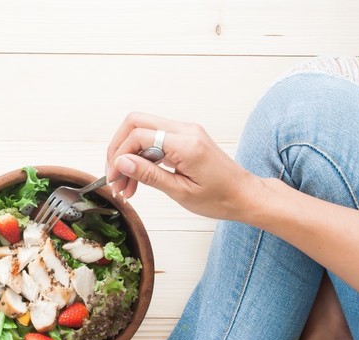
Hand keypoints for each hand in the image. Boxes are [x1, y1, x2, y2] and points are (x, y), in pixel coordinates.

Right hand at [106, 112, 261, 220]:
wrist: (244, 195)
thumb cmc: (220, 198)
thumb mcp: (180, 192)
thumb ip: (149, 175)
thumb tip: (121, 162)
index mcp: (186, 144)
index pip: (139, 135)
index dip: (120, 155)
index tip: (113, 177)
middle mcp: (185, 131)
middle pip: (136, 122)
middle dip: (118, 149)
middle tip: (113, 176)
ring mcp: (185, 132)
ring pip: (142, 131)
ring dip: (128, 156)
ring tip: (125, 187)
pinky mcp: (184, 138)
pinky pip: (154, 140)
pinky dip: (140, 158)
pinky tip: (137, 180)